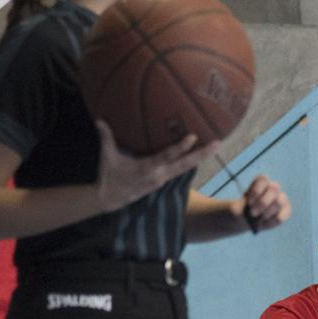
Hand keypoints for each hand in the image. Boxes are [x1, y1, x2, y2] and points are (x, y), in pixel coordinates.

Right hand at [92, 120, 214, 211]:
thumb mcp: (107, 157)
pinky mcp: (163, 181)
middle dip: (202, 154)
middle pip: (186, 164)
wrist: (111, 199)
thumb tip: (99, 119)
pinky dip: (190, 160)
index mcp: (147, 169)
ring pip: (186, 168)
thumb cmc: (109, 176)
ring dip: (200, 157)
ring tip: (215, 145)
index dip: (180, 148)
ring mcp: (163, 179)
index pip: (167, 157)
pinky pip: (180, 169)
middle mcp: (159, 175)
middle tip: (218, 143)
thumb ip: (106, 138)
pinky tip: (200, 152)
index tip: (193, 137)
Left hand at [238, 174, 290, 232]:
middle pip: (274, 189)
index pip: (264, 179)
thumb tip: (251, 214)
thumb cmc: (244, 209)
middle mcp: (273, 188)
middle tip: (253, 213)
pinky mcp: (286, 211)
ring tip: (259, 217)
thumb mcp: (237, 208)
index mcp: (262, 182)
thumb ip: (241, 209)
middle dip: (263, 203)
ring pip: (279, 202)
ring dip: (267, 212)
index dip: (256, 191)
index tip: (249, 202)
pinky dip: (271, 222)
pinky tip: (264, 222)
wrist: (249, 218)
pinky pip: (281, 216)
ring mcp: (282, 198)